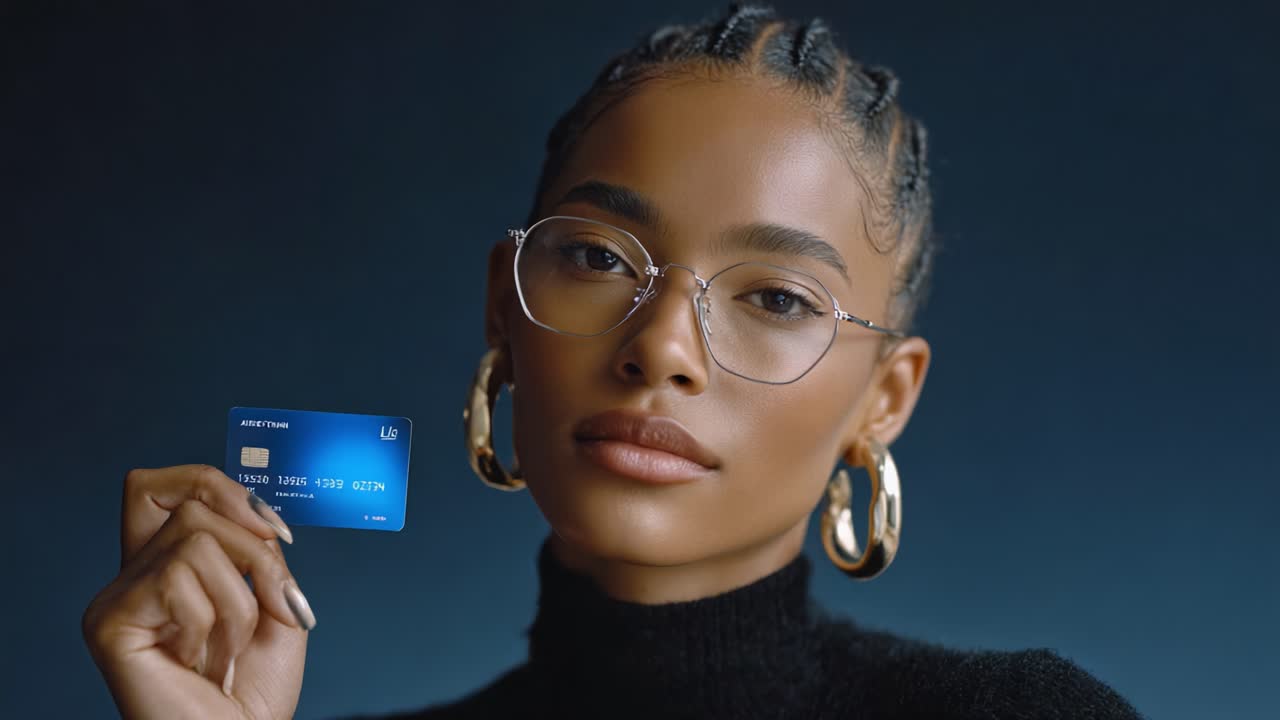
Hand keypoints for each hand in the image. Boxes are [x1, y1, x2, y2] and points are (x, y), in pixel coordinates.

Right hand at [83, 464, 315, 719]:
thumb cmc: (256, 689)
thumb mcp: (276, 601)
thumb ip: (260, 549)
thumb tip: (255, 512)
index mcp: (170, 565)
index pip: (166, 485)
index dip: (218, 487)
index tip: (272, 531)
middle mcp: (135, 575)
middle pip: (190, 504)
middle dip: (253, 552)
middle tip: (268, 607)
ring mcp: (118, 598)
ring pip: (194, 539)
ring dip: (238, 602)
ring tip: (227, 651)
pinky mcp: (110, 623)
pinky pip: (177, 580)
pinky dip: (210, 623)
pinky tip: (195, 663)